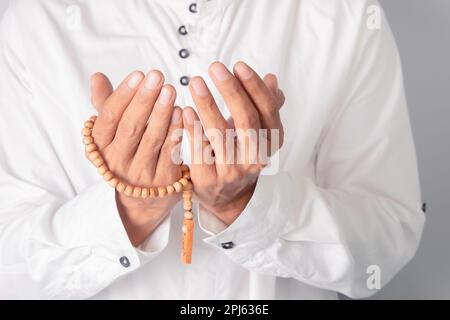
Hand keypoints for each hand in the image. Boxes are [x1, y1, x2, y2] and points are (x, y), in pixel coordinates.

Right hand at [90, 70, 182, 245]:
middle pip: (131, 127)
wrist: (141, 199)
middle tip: (157, 76)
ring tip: (170, 90)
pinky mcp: (163, 180)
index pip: (109, 117)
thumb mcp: (112, 133)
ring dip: (162, 113)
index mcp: (101, 147)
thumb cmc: (126, 154)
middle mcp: (117, 162)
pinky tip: (182, 113)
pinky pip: (170, 152)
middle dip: (145, 100)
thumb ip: (106, 104)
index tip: (139, 74)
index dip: (123, 95)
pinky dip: (176, 132)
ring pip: (152, 139)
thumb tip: (97, 76)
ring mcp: (140, 173)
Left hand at [183, 61, 284, 225]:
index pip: (267, 110)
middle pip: (246, 119)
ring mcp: (233, 171)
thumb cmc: (240, 153)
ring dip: (207, 104)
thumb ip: (265, 106)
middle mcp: (256, 158)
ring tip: (195, 82)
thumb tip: (272, 78)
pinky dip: (192, 129)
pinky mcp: (210, 179)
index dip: (254, 87)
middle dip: (230, 90)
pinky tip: (185, 110)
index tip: (238, 65)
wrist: (226, 194)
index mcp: (271, 142)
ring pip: (220, 133)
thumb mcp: (256, 132)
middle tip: (215, 67)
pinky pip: (200, 150)